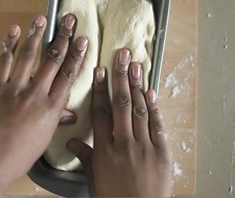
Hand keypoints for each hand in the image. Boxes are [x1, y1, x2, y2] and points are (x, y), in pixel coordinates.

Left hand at [0, 14, 87, 190]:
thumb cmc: (20, 154)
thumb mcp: (44, 138)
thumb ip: (56, 120)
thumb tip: (70, 114)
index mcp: (52, 108)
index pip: (69, 75)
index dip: (76, 54)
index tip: (82, 39)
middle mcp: (36, 94)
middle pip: (53, 60)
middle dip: (62, 37)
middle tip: (69, 19)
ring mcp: (15, 89)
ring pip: (28, 55)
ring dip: (36, 34)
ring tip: (42, 18)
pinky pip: (4, 61)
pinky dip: (9, 44)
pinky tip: (14, 31)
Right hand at [67, 49, 171, 196]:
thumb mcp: (94, 179)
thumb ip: (85, 157)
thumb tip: (73, 141)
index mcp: (104, 150)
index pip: (100, 113)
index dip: (99, 90)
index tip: (99, 71)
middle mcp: (124, 144)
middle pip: (121, 104)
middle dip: (120, 77)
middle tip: (121, 55)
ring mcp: (145, 147)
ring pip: (139, 110)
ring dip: (137, 85)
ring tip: (135, 64)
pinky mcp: (162, 153)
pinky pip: (157, 125)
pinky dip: (153, 107)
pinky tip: (150, 91)